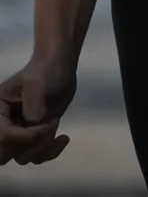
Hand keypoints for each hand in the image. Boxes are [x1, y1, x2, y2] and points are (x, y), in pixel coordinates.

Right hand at [0, 51, 75, 165]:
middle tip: (48, 129)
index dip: (27, 136)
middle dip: (29, 146)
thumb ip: (34, 107)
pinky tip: (63, 138)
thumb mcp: (37, 85)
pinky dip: (49, 152)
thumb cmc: (45, 72)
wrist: (59, 69)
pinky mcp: (33, 137)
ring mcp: (18, 133)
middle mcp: (3, 126)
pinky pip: (35, 156)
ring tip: (55, 125)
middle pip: (4, 155)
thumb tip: (36, 125)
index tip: (48, 122)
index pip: (3, 137)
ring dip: (42, 148)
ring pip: (22, 157)